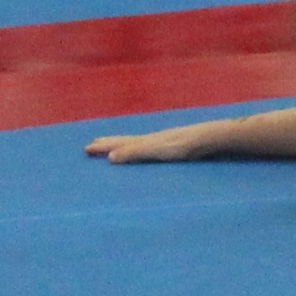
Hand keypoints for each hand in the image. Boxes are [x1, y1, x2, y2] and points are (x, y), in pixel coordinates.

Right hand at [84, 126, 213, 161]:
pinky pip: (149, 147)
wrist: (209, 138)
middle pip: (126, 140)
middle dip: (109, 143)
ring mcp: (163, 141)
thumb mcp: (156, 150)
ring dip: (122, 145)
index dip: (104, 146)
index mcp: (145, 141)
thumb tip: (110, 157)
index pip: (120, 143)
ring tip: (114, 147)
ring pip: (137, 142)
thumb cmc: (183, 145)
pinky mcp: (174, 145)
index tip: (87, 148)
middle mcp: (152, 139)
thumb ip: (135, 152)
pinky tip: (146, 151)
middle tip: (92, 144)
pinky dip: (139, 148)